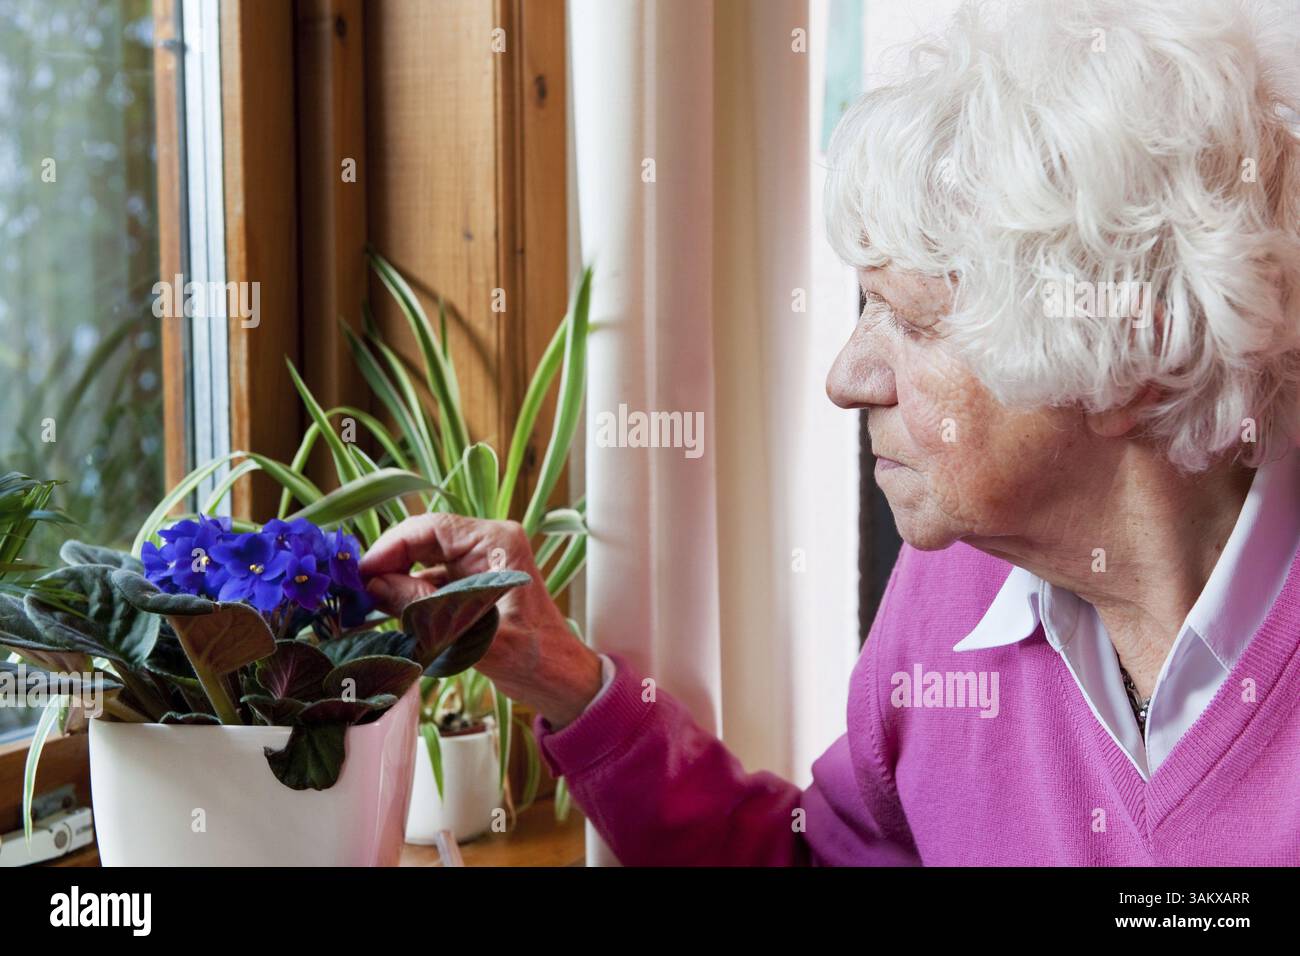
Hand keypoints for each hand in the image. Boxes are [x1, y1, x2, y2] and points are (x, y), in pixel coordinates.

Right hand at [359, 513, 602, 728]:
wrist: (559, 680)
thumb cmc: (532, 657)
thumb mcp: (473, 634)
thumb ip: (424, 609)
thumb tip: (375, 586)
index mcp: (496, 542)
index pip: (431, 528)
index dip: (391, 547)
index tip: (363, 572)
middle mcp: (487, 544)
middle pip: (424, 541)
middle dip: (390, 564)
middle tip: (359, 592)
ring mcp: (479, 564)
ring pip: (424, 562)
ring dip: (398, 583)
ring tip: (370, 607)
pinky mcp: (472, 585)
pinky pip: (432, 581)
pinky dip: (411, 597)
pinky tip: (394, 616)